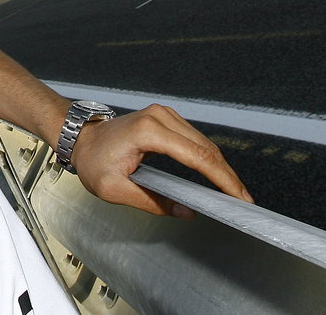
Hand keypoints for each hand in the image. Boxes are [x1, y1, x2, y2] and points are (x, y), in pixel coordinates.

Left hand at [69, 103, 253, 216]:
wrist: (81, 138)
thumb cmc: (93, 161)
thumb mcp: (115, 190)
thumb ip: (152, 202)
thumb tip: (187, 212)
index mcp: (149, 131)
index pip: (197, 156)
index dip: (222, 179)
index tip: (239, 197)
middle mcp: (160, 117)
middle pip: (206, 148)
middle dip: (228, 176)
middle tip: (244, 201)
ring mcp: (164, 114)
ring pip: (203, 143)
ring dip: (220, 167)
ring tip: (234, 192)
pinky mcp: (165, 118)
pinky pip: (194, 139)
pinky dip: (208, 158)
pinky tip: (217, 175)